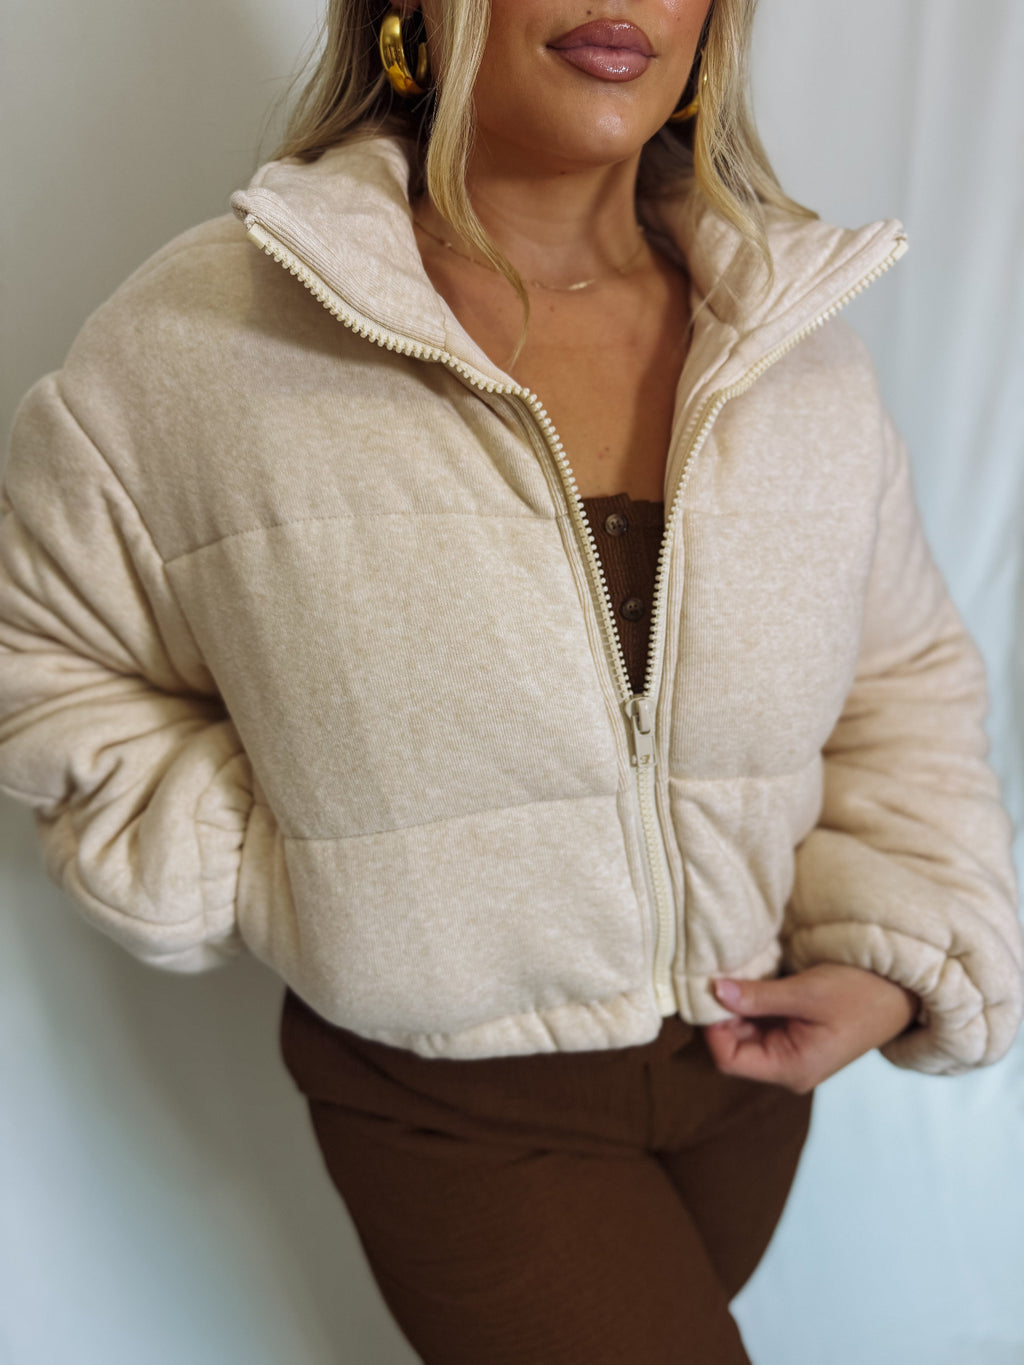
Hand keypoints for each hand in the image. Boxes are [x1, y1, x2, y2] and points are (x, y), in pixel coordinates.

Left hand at [702, 963, 919, 1092]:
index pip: (729, 1059)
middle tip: (717, 974)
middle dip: (722, 1012)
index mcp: (791, 1068)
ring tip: (735, 973)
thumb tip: (714, 990)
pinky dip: (752, 1001)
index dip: (712, 1026)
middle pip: (734, 1045)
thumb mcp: (807, 992)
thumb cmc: (862, 993)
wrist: (904, 990)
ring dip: (737, 1005)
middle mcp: (788, 1067)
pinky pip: (761, 1021)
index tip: (709, 989)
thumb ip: (758, 996)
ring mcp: (793, 1051)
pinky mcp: (798, 1033)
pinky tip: (751, 978)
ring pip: (745, 1032)